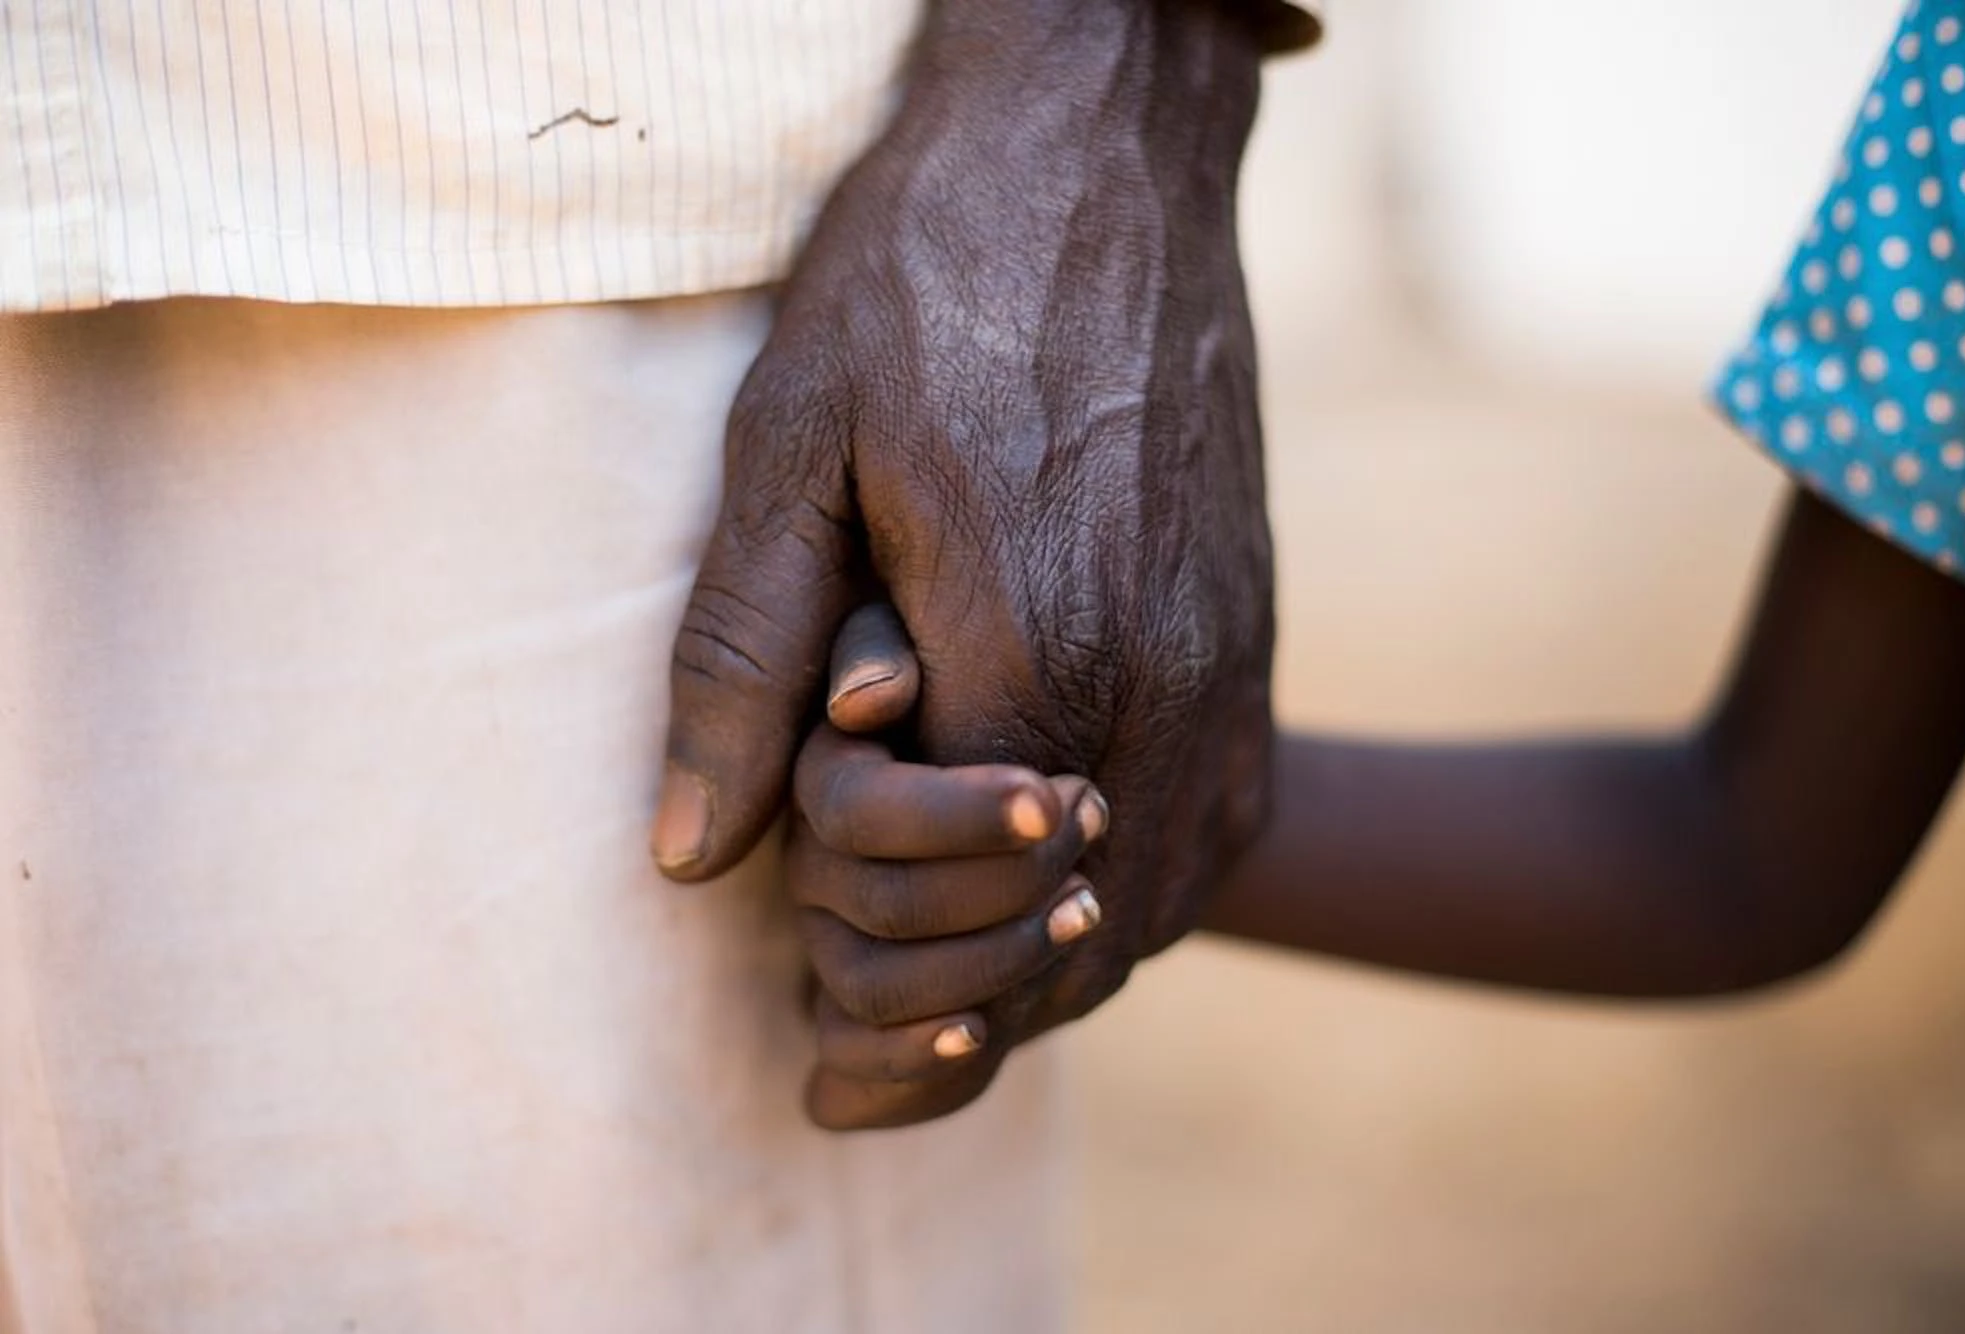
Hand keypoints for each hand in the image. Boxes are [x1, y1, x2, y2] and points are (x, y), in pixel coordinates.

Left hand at [654, 0, 1276, 1123]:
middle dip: (937, 970)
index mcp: (1032, 645)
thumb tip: (689, 853)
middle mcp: (1159, 684)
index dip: (848, 914)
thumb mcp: (788, 448)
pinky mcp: (1256, 648)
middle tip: (846, 919)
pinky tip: (1044, 861)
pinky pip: (1210, 843)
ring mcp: (1228, 673)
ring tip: (933, 912)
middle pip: (1051, 942)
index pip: (938, 898)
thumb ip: (739, 661)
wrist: (1101, 154)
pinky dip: (1120, 896)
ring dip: (1032, 956)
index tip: (794, 858)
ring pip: (1142, 914)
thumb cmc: (926, 279)